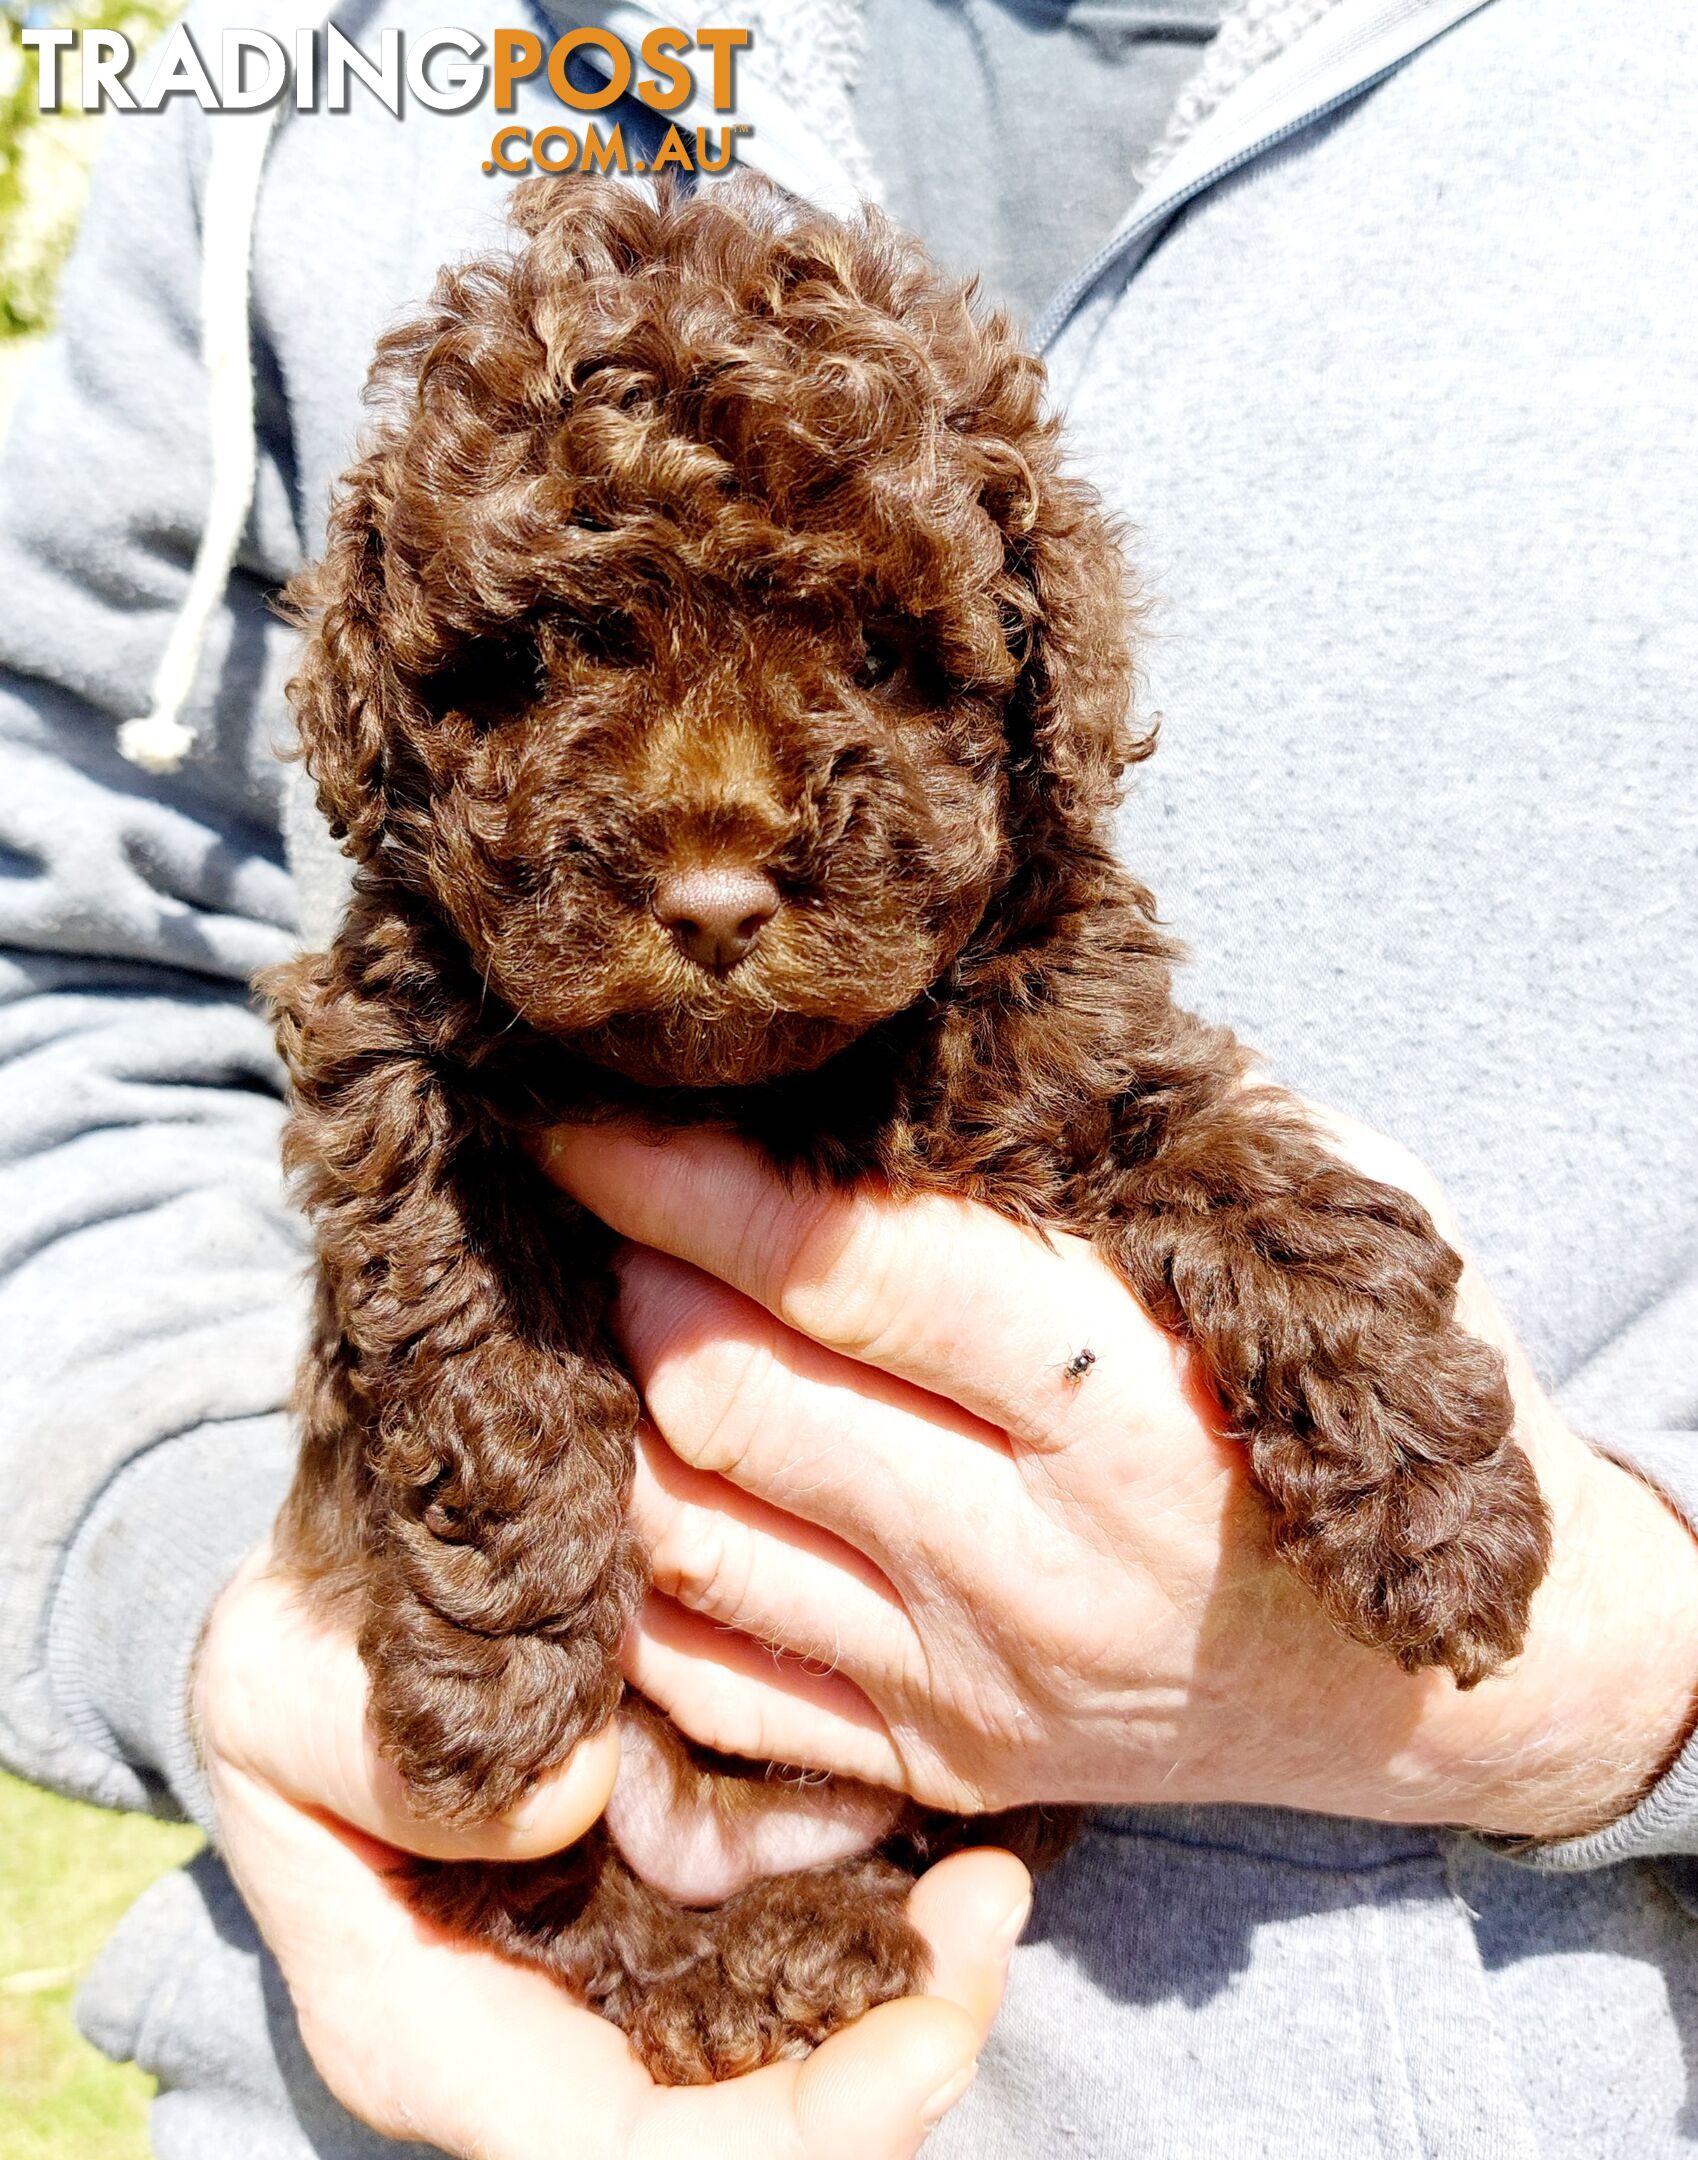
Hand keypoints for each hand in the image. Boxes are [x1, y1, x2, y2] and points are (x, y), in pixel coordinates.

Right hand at [195, 1553, 1027, 2158]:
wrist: (327, 1625)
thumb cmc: (292, 1666)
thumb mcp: (274, 1685)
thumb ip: (384, 1759)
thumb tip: (570, 1800)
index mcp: (430, 2035)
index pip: (622, 2155)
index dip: (793, 2135)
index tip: (928, 2042)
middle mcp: (540, 2047)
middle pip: (739, 2135)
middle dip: (891, 2068)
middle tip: (995, 1914)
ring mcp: (614, 1990)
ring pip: (786, 2057)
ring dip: (908, 1994)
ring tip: (996, 1883)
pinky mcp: (670, 1917)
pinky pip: (790, 1961)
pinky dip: (878, 1930)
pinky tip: (950, 1849)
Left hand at [537, 1111, 1697, 1841]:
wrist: (1436, 1692)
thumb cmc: (1376, 1416)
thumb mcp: (1325, 1233)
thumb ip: (1142, 1137)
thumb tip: (935, 1036)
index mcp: (1130, 1411)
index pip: (851, 1275)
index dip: (689, 1180)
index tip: (594, 1117)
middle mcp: (1029, 1569)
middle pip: (728, 1403)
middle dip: (633, 1278)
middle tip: (612, 1206)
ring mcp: (965, 1688)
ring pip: (686, 1542)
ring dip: (616, 1412)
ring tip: (613, 1318)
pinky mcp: (930, 1769)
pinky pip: (706, 1684)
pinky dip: (640, 1572)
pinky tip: (642, 1476)